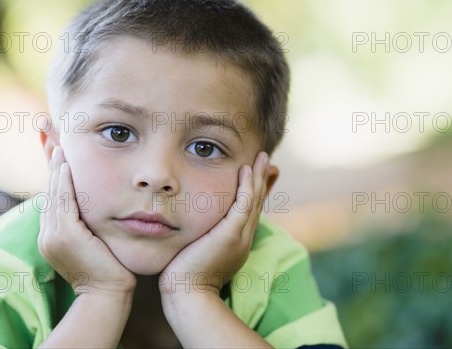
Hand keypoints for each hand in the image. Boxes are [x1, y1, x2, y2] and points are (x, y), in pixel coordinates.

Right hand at [38, 147, 135, 295]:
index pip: (53, 199)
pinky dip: (64, 183)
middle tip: (54, 142)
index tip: (59, 154)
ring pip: (54, 195)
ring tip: (61, 148)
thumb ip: (88, 225)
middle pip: (49, 193)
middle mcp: (48, 235)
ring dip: (57, 169)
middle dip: (52, 167)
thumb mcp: (94, 242)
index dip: (55, 176)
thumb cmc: (109, 269)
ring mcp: (53, 236)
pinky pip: (63, 203)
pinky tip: (67, 166)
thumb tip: (96, 205)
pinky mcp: (65, 235)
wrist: (108, 294)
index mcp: (53, 236)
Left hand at [159, 152, 269, 296]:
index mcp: (237, 242)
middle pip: (257, 202)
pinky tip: (246, 170)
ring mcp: (240, 236)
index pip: (250, 211)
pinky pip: (243, 205)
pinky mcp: (230, 234)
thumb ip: (202, 237)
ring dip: (258, 176)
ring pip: (254, 200)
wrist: (187, 294)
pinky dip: (246, 186)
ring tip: (261, 156)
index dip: (256, 191)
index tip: (258, 174)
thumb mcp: (198, 251)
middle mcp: (243, 237)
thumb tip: (196, 227)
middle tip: (265, 158)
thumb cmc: (185, 276)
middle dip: (262, 179)